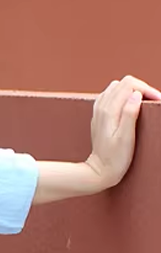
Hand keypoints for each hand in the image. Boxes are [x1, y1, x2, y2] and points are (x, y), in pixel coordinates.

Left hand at [85, 75, 160, 189]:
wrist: (98, 170)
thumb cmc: (115, 158)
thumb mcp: (126, 138)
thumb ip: (130, 114)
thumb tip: (136, 94)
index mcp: (108, 110)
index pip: (130, 84)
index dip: (147, 88)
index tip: (158, 101)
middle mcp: (101, 106)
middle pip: (124, 82)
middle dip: (142, 88)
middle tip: (153, 102)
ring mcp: (98, 110)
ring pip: (117, 87)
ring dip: (133, 91)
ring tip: (144, 104)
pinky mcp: (99, 115)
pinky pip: (111, 96)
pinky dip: (123, 96)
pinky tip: (130, 107)